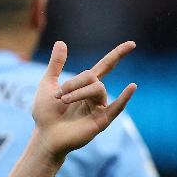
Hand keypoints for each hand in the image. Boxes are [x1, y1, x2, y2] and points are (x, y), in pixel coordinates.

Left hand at [31, 41, 136, 160]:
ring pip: (97, 88)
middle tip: (58, 95)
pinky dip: (124, 97)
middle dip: (73, 83)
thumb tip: (61, 42)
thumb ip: (56, 64)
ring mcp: (99, 107)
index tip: (132, 44)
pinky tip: (132, 87)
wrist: (44, 134)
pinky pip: (116, 107)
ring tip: (63, 101)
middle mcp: (95, 95)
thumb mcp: (48, 84)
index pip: (105, 66)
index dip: (117, 54)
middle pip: (93, 77)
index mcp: (84, 86)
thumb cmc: (45, 112)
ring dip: (78, 92)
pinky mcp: (101, 120)